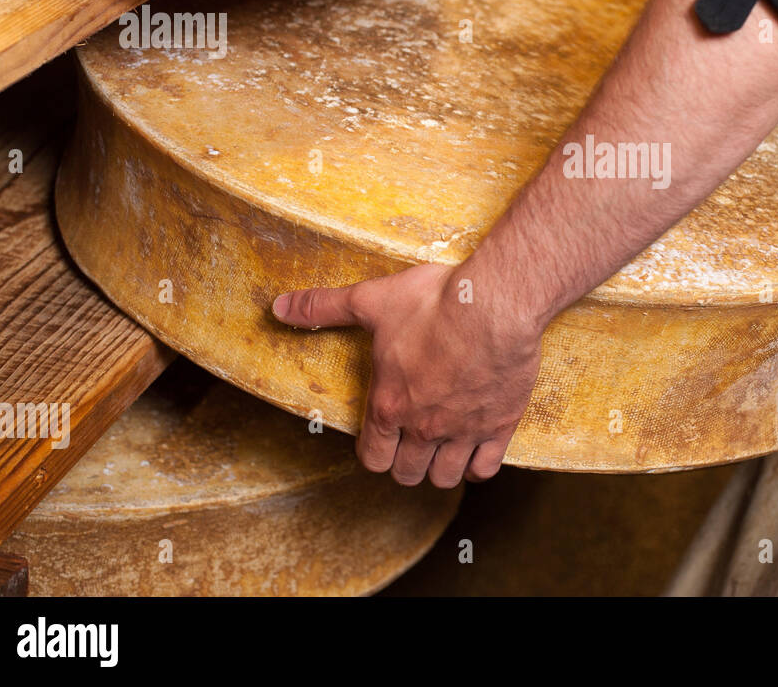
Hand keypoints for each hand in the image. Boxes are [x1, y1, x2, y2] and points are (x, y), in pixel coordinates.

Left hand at [272, 263, 541, 487]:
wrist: (494, 305)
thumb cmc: (434, 303)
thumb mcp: (371, 300)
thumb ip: (324, 307)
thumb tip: (278, 306)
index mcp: (389, 405)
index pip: (373, 457)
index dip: (375, 452)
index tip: (383, 437)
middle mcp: (423, 427)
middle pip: (407, 473)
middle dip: (406, 462)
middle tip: (412, 443)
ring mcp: (463, 430)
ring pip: (445, 477)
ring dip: (440, 468)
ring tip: (442, 449)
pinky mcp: (499, 425)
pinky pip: (485, 468)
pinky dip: (477, 465)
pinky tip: (474, 450)